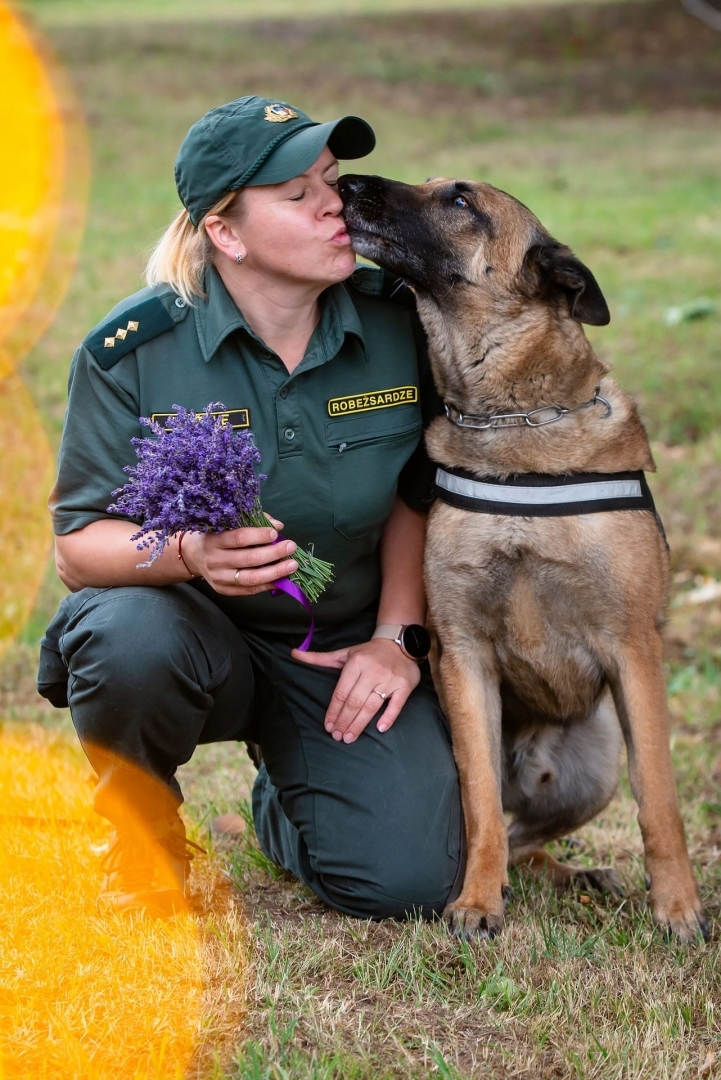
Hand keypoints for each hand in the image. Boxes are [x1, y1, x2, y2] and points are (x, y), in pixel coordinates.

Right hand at [181, 517, 298, 595]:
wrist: (192, 556)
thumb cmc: (215, 536)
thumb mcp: (227, 524)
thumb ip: (252, 522)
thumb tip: (278, 526)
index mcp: (214, 540)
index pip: (239, 538)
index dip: (259, 536)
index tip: (275, 533)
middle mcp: (215, 560)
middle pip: (248, 559)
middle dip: (274, 553)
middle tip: (291, 547)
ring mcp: (219, 578)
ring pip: (251, 578)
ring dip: (275, 572)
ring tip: (292, 565)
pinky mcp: (224, 590)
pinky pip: (249, 590)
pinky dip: (268, 584)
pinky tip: (282, 579)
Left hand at [292, 638, 420, 743]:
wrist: (399, 644)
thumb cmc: (368, 653)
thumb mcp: (344, 653)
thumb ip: (319, 658)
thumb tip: (293, 653)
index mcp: (356, 663)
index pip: (341, 692)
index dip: (334, 711)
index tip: (328, 726)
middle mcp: (372, 671)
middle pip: (355, 702)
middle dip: (344, 721)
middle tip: (337, 737)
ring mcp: (389, 679)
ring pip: (372, 706)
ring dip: (359, 724)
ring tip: (350, 738)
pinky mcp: (404, 686)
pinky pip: (396, 704)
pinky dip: (389, 717)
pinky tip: (379, 729)